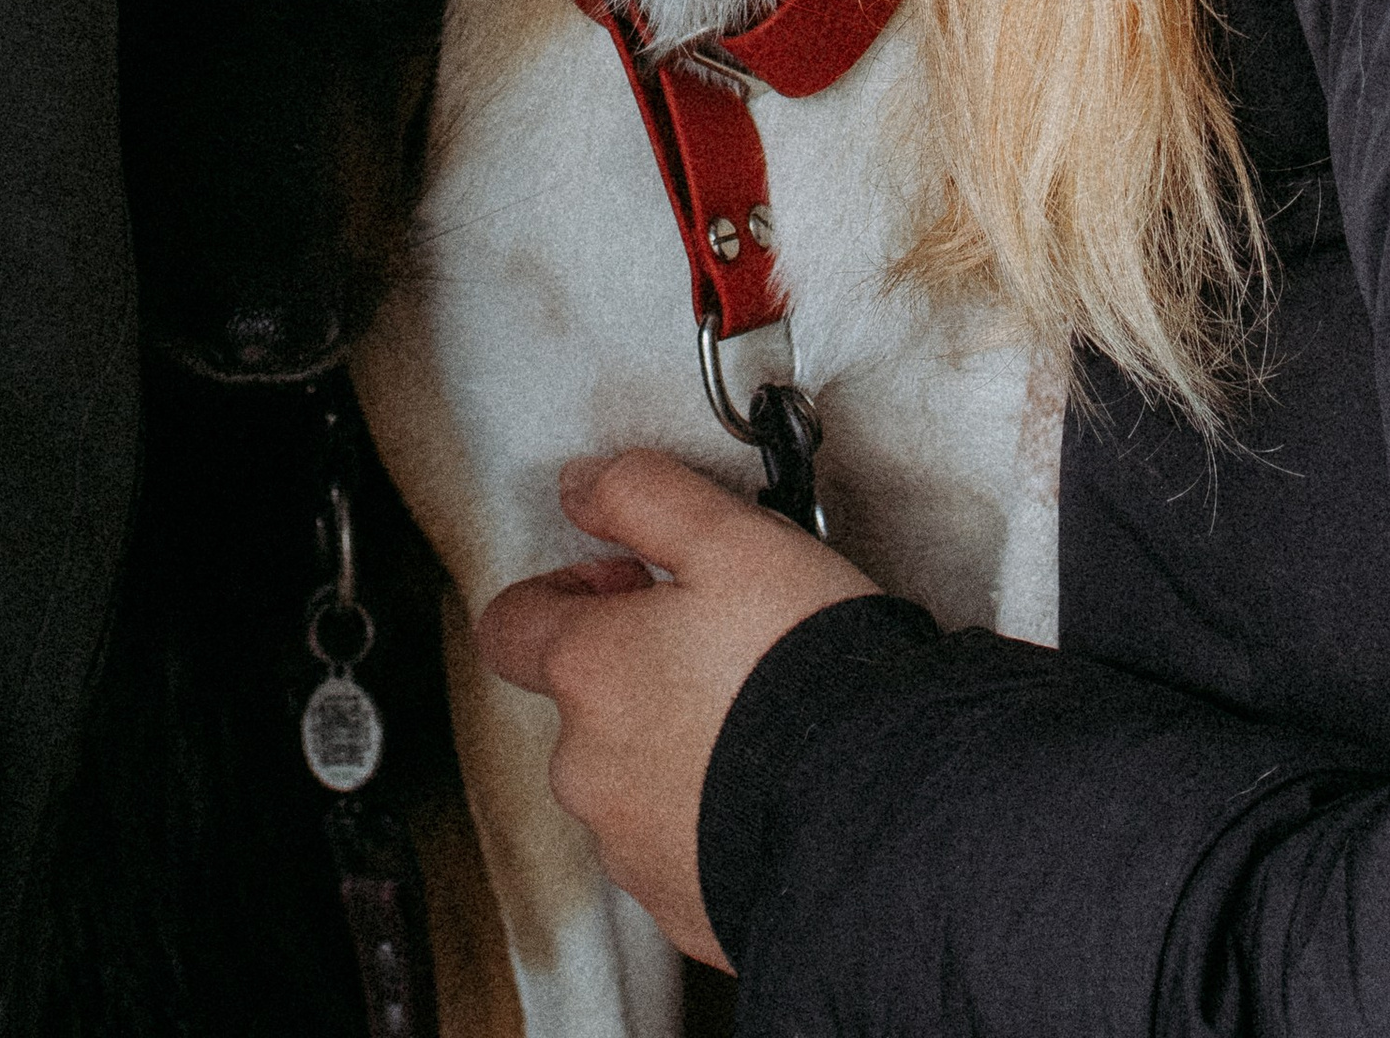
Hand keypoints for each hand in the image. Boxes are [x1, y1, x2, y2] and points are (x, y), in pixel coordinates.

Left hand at [473, 446, 876, 966]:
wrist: (879, 816)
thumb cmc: (807, 675)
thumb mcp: (733, 539)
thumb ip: (641, 493)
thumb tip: (583, 487)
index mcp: (590, 670)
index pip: (511, 625)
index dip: (563, 591)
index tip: (627, 585)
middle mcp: (589, 767)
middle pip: (581, 704)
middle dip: (637, 671)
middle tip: (719, 647)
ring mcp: (631, 845)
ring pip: (628, 778)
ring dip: (673, 746)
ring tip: (756, 722)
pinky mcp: (679, 903)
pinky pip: (676, 848)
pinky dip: (707, 818)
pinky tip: (769, 788)